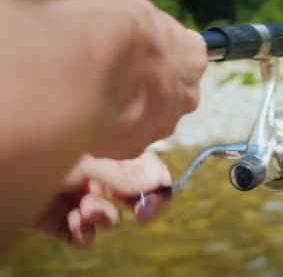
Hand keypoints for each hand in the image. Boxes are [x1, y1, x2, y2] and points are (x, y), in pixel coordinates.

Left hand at [34, 152, 170, 246]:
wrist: (5, 169)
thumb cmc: (45, 153)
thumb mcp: (89, 160)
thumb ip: (125, 174)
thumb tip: (159, 185)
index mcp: (107, 152)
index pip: (145, 167)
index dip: (157, 183)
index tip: (160, 196)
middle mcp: (96, 175)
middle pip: (131, 197)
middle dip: (138, 206)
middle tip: (141, 213)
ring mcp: (78, 198)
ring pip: (107, 218)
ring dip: (103, 216)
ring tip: (86, 209)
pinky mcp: (60, 221)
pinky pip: (84, 235)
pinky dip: (82, 232)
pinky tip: (74, 221)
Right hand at [69, 0, 207, 158]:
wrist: (88, 65)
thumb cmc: (109, 22)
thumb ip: (128, 10)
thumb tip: (115, 9)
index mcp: (193, 54)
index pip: (186, 54)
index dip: (160, 52)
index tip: (139, 49)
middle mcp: (188, 94)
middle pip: (170, 92)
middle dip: (147, 87)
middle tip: (117, 75)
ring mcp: (164, 124)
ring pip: (146, 120)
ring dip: (127, 111)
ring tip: (96, 94)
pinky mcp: (135, 147)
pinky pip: (121, 140)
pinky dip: (105, 130)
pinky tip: (86, 113)